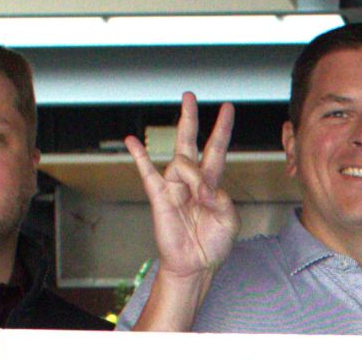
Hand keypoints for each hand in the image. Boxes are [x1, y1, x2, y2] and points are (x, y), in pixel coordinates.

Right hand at [124, 94, 239, 276]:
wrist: (196, 265)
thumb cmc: (213, 244)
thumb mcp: (230, 221)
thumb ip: (223, 200)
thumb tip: (205, 187)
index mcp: (211, 182)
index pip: (216, 149)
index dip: (222, 128)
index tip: (227, 108)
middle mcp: (191, 179)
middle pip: (190, 140)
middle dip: (190, 117)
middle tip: (189, 95)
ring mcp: (174, 186)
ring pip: (182, 163)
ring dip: (193, 177)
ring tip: (200, 198)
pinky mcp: (159, 196)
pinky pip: (147, 172)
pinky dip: (139, 156)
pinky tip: (131, 141)